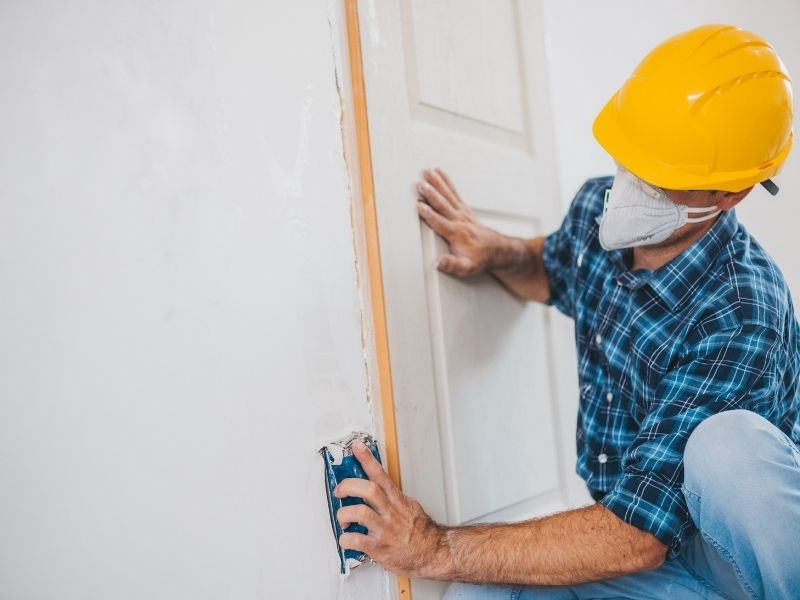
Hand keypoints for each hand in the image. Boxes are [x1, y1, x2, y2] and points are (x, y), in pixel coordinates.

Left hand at [334, 441, 448, 577]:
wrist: (433, 554)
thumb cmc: (420, 533)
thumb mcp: (409, 507)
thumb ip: (392, 498)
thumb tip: (376, 489)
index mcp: (397, 500)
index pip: (380, 475)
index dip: (367, 459)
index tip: (357, 447)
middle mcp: (390, 512)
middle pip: (368, 490)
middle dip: (348, 486)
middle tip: (339, 491)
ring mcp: (385, 529)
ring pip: (360, 512)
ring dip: (344, 514)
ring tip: (343, 519)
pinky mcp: (380, 548)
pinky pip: (357, 540)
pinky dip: (346, 539)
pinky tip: (346, 539)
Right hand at [416, 168, 504, 276]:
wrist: (496, 249)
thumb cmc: (479, 258)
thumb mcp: (466, 268)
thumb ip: (452, 265)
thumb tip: (438, 263)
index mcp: (456, 234)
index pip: (440, 222)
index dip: (429, 214)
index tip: (419, 206)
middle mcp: (459, 220)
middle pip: (443, 204)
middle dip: (431, 194)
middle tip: (420, 184)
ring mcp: (462, 212)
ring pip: (448, 195)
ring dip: (437, 183)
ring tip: (427, 172)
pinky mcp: (463, 208)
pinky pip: (454, 192)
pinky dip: (446, 181)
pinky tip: (439, 173)